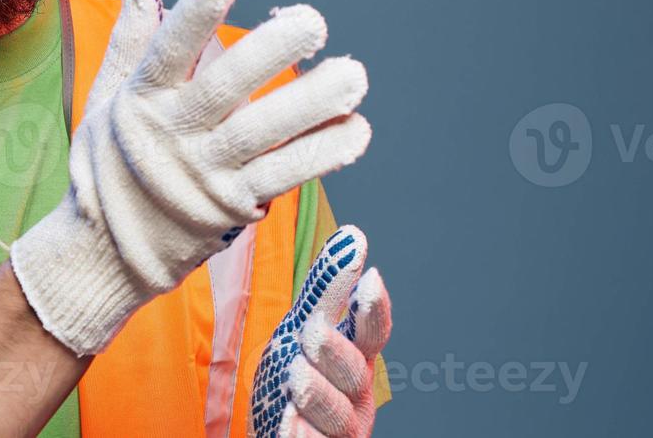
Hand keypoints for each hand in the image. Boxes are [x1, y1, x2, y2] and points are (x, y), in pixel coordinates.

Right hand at [10, 0, 371, 356]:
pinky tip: (356, 129)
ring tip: (353, 74)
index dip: (193, 17)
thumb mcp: (108, 95)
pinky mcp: (232, 206)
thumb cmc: (110, 162)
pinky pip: (282, 177)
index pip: (167, 53)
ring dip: (311, 104)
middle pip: (224, 90)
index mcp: (141, 101)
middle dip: (269, 54)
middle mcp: (173, 137)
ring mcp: (205, 174)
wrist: (104, 254)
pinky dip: (321, 154)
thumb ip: (132, 34)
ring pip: (262, 135)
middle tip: (313, 21)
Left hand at [250, 226, 391, 437]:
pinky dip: (301, 437)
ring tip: (296, 375)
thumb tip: (353, 235)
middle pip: (354, 374)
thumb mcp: (308, 326)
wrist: (278, 429)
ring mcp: (338, 429)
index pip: (372, 332)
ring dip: (318, 394)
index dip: (374, 309)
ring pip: (337, 415)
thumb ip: (328, 289)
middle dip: (336, 351)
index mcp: (356, 357)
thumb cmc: (300, 373)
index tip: (371, 280)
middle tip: (312, 329)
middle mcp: (355, 395)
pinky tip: (288, 423)